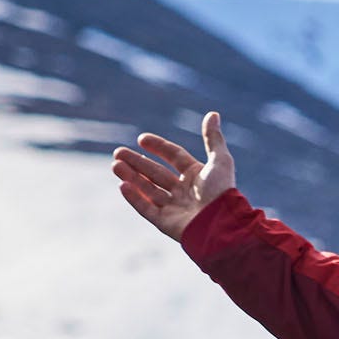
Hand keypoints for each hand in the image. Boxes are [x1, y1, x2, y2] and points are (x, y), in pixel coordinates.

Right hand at [112, 111, 239, 238]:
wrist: (222, 224)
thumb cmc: (223, 192)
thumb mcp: (220, 161)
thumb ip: (213, 139)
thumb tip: (213, 114)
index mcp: (197, 176)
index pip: (174, 156)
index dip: (158, 146)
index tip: (142, 139)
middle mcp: (185, 191)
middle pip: (156, 173)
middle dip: (137, 162)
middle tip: (118, 152)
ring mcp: (175, 208)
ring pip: (148, 189)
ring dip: (131, 177)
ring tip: (115, 165)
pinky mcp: (167, 223)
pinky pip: (147, 209)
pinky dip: (134, 198)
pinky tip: (122, 185)